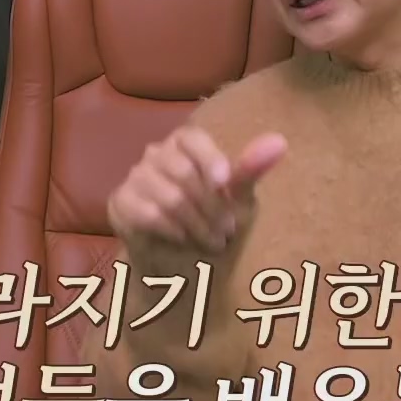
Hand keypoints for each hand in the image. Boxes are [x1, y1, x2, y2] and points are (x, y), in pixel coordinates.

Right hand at [107, 128, 286, 251]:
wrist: (180, 262)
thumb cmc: (212, 221)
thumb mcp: (237, 199)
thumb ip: (250, 169)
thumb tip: (280, 142)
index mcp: (183, 144)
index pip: (192, 138)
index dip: (210, 158)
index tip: (225, 182)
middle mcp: (155, 154)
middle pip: (183, 173)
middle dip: (211, 207)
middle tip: (227, 231)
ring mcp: (135, 177)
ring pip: (169, 197)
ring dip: (197, 225)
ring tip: (212, 241)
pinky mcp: (120, 203)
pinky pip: (148, 214)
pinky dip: (173, 231)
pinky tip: (184, 240)